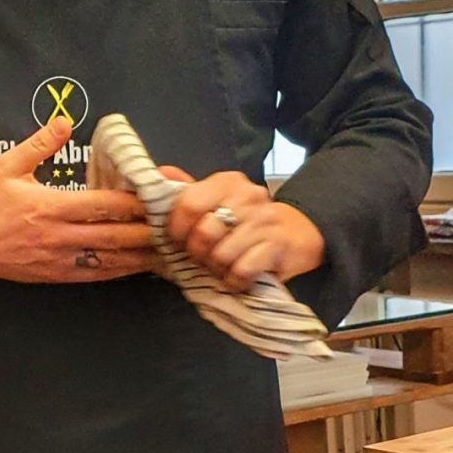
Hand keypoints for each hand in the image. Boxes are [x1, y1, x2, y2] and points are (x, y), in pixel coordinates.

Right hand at [0, 118, 153, 285]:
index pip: (102, 205)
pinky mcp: (58, 275)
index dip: (133, 202)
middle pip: (115, 235)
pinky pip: (97, 274)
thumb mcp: (8, 166)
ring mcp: (60, 260)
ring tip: (169, 247)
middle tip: (174, 223)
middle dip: (147, 230)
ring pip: (111, 259)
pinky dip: (122, 270)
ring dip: (142, 254)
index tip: (156, 195)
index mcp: (49, 207)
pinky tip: (140, 265)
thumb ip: (40, 144)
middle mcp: (58, 236)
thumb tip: (64, 120)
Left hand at [162, 166, 324, 290]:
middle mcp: (248, 196)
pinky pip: (242, 270)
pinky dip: (234, 280)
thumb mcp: (213, 202)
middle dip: (198, 252)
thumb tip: (160, 172)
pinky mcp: (277, 245)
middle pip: (204, 233)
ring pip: (222, 255)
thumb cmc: (241, 223)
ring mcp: (265, 220)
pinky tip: (237, 275)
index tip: (178, 238)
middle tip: (204, 255)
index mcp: (227, 182)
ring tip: (223, 264)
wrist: (291, 235)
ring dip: (217, 268)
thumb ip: (185, 190)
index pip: (189, 203)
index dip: (176, 228)